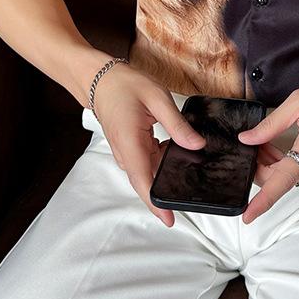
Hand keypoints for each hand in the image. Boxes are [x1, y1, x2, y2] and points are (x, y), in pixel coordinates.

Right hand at [92, 63, 206, 226]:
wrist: (100, 79)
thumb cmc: (125, 85)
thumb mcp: (157, 98)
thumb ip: (178, 124)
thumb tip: (197, 145)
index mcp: (130, 144)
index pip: (143, 182)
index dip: (156, 203)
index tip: (170, 219)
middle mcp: (125, 154)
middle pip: (148, 182)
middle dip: (170, 190)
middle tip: (197, 186)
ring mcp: (126, 153)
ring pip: (150, 172)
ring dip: (168, 172)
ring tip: (192, 164)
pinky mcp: (130, 149)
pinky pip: (149, 162)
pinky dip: (163, 160)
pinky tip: (178, 150)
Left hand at [236, 77, 298, 223]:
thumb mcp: (298, 102)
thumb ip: (270, 125)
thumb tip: (247, 140)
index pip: (283, 180)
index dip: (263, 200)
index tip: (247, 216)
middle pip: (280, 179)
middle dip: (262, 165)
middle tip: (256, 143)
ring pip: (289, 179)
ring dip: (274, 165)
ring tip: (269, 142)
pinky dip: (288, 166)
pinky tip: (283, 150)